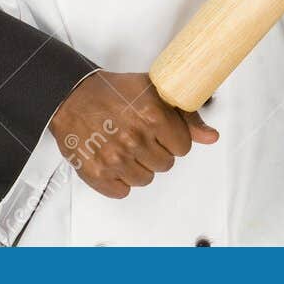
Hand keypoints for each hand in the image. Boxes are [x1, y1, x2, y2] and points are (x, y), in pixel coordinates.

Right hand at [49, 70, 217, 198]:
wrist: (72, 97)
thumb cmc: (112, 92)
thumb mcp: (154, 91)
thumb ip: (186, 116)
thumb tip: (211, 136)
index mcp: (153, 116)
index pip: (183, 147)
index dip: (173, 139)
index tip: (160, 131)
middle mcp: (135, 139)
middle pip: (166, 164)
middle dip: (156, 151)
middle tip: (139, 136)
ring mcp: (115, 159)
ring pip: (145, 179)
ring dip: (138, 166)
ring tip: (125, 146)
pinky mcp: (97, 174)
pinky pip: (122, 191)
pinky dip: (119, 180)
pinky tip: (113, 159)